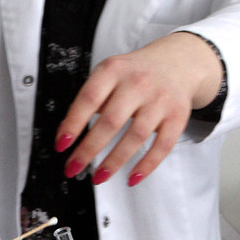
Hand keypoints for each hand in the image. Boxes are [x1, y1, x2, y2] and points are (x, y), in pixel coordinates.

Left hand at [55, 33, 223, 185]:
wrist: (177, 62)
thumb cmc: (136, 73)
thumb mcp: (110, 72)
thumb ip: (92, 98)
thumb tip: (69, 132)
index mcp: (114, 70)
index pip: (89, 99)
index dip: (73, 123)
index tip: (61, 144)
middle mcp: (138, 83)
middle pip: (111, 121)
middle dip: (89, 149)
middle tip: (73, 167)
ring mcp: (160, 100)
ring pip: (136, 136)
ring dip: (114, 161)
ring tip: (99, 176)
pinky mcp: (177, 116)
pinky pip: (162, 146)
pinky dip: (146, 165)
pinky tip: (132, 177)